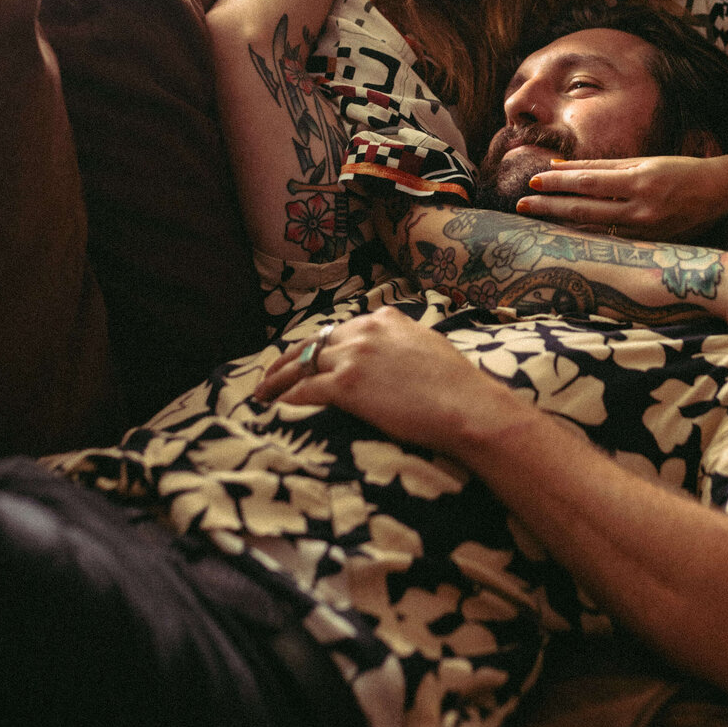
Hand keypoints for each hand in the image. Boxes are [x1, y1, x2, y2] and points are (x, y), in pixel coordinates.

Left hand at [252, 305, 527, 452]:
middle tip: (270, 375)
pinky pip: (304, 390)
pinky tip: (277, 408)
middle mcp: (364, 331)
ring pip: (301, 365)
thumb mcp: (428, 345)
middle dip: (288, 360)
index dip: (317, 346)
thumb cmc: (457, 385)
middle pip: (313, 343)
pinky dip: (287, 398)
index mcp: (384, 319)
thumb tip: (395, 353)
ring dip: (278, 380)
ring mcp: (353, 356)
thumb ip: (402, 341)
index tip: (305, 357)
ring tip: (262, 393)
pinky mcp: (346, 385)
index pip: (339, 330)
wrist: (465, 405)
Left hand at [514, 153, 727, 240]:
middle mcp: (641, 210)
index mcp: (640, 181)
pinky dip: (584, 235)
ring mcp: (645, 231)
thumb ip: (604, 166)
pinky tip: (564, 233)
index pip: (588, 182)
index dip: (558, 183)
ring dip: (560, 223)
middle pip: (583, 210)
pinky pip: (609, 240)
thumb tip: (564, 166)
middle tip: (520, 205)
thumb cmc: (681, 171)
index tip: (533, 181)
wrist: (721, 195)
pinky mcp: (648, 245)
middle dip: (549, 207)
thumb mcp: (644, 161)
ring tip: (535, 217)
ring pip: (592, 229)